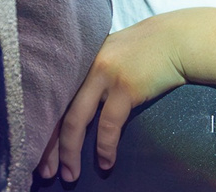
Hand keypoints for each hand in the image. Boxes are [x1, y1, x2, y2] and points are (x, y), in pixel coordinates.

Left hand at [40, 10, 191, 181]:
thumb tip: (78, 108)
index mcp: (78, 60)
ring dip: (71, 153)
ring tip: (71, 175)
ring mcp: (103, 75)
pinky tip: (105, 162)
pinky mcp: (124, 87)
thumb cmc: (146, 51)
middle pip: (57, 111)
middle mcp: (84, 66)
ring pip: (76, 121)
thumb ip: (92, 74)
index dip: (42, 127)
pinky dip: (104, 147)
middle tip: (46, 172)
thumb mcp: (110, 54)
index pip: (52, 98)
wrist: (177, 40)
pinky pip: (108, 125)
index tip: (37, 152)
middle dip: (50, 147)